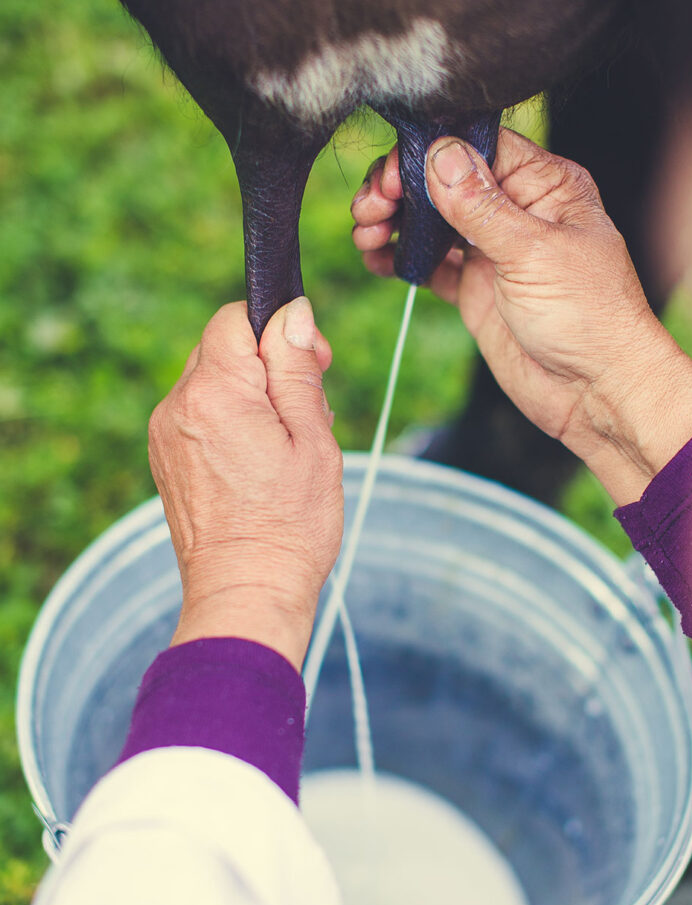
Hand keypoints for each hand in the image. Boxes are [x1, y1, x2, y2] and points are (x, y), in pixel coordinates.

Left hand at [148, 299, 342, 670]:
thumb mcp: (312, 439)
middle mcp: (177, 406)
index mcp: (215, 393)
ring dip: (250, 393)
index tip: (314, 362)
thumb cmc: (290, 525)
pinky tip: (258, 459)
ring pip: (211, 380)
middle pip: (222, 346)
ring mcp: (164, 434)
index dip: (279, 328)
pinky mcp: (164, 458)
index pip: (235, 317)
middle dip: (267, 362)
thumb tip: (293, 311)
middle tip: (308, 408)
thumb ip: (296, 368)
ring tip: (284, 443)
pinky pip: (198, 413)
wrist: (246, 593)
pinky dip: (229, 420)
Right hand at [352, 129, 691, 503]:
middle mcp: (517, 211)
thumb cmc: (590, 319)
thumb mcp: (533, 253)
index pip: (478, 146)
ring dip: (393, 221)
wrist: (594, 393)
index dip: (431, 154)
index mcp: (545, 186)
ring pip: (432, 220)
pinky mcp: (476, 288)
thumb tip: (440, 155)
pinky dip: (399, 258)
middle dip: (402, 188)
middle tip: (370, 208)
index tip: (394, 175)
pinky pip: (429, 263)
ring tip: (365, 234)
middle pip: (446, 180)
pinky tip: (377, 259)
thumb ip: (482, 207)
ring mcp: (493, 251)